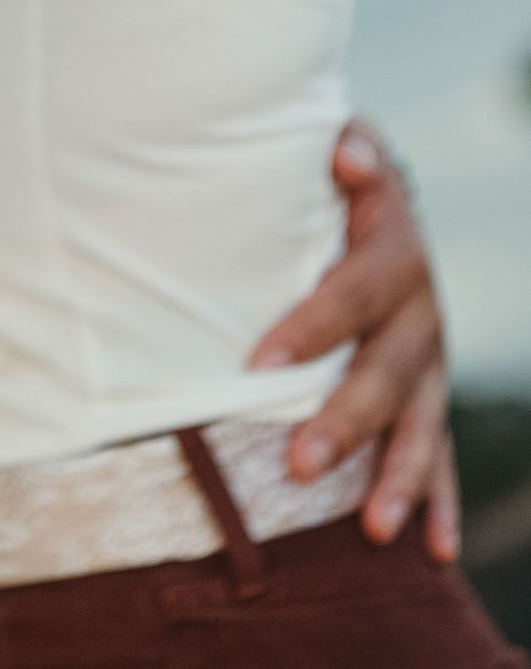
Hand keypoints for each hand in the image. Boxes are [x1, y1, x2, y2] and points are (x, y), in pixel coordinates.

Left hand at [249, 119, 458, 560]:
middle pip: (386, 372)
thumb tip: (348, 157)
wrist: (372, 193)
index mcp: (395, 250)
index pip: (353, 293)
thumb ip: (349, 148)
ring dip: (398, 476)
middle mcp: (421, 310)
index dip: (310, 327)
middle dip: (345, 422)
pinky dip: (439, 500)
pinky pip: (439, 451)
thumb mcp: (342, 147)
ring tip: (374, 528)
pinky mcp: (427, 390)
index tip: (258, 364)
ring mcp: (430, 357)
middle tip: (297, 464)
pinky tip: (434, 550)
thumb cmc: (332, 176)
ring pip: (419, 423)